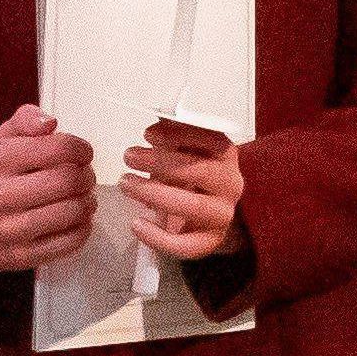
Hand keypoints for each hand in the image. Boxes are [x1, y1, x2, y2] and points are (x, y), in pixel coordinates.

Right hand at [0, 105, 97, 271]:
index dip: (81, 149)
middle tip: (85, 176)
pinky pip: (70, 241)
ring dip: (87, 202)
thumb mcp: (4, 140)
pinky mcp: (21, 256)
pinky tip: (77, 219)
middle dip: (86, 176)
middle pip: (68, 181)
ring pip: (72, 212)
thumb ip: (27, 119)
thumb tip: (49, 123)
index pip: (59, 148)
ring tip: (82, 197)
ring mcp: (9, 229)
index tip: (82, 153)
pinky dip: (83, 227)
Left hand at [121, 117, 246, 260]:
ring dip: (155, 194)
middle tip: (128, 156)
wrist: (212, 213)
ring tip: (126, 184)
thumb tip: (157, 111)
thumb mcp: (185, 150)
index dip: (179, 136)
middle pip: (200, 172)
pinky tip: (136, 224)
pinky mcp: (211, 241)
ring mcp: (223, 214)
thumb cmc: (191, 174)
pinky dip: (158, 237)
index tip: (148, 134)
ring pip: (194, 207)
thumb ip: (173, 134)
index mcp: (225, 156)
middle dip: (160, 163)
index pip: (210, 140)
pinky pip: (187, 245)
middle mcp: (231, 184)